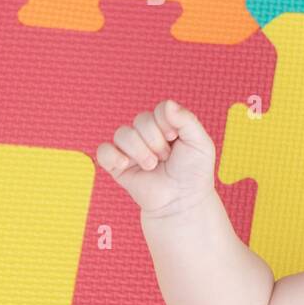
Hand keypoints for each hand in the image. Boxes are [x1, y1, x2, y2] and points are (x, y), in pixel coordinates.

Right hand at [95, 99, 217, 218]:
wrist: (182, 201)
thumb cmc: (193, 172)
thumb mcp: (200, 143)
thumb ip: (187, 120)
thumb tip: (167, 103)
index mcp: (166, 125)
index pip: (160, 110)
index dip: (167, 124)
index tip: (175, 139)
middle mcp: (147, 134)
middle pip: (141, 120)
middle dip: (156, 141)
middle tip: (167, 158)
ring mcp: (131, 149)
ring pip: (123, 134)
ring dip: (140, 151)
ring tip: (153, 165)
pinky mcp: (117, 165)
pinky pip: (103, 151)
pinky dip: (113, 155)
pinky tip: (125, 163)